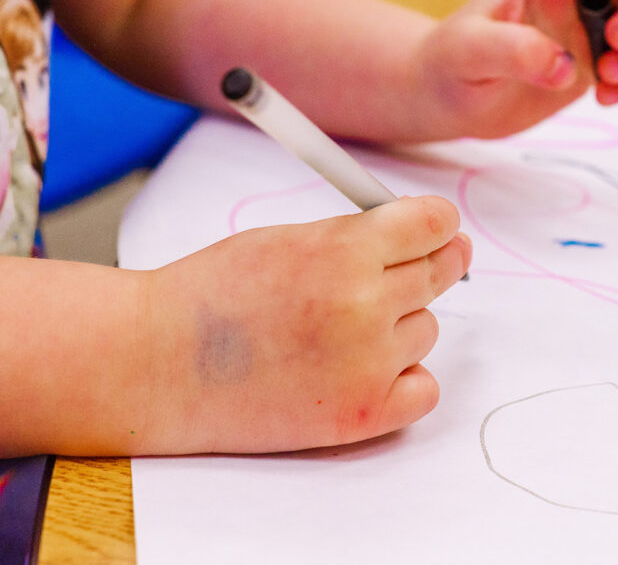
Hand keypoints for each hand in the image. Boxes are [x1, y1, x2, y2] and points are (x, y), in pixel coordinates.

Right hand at [143, 196, 471, 453]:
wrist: (157, 365)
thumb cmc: (213, 296)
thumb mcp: (286, 239)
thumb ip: (355, 237)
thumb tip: (421, 233)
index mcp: (346, 251)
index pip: (434, 224)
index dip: (440, 224)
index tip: (442, 229)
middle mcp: (365, 306)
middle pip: (440, 273)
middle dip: (436, 263)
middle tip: (428, 266)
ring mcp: (367, 364)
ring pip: (426, 330)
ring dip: (399, 326)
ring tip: (339, 332)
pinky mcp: (363, 413)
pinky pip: (425, 388)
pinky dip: (404, 379)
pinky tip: (365, 370)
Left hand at [409, 0, 617, 139]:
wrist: (444, 99)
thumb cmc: (448, 62)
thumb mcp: (470, 50)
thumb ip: (514, 51)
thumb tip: (564, 67)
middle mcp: (577, 1)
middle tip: (616, 46)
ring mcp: (588, 35)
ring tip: (606, 81)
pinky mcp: (592, 69)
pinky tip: (606, 98)